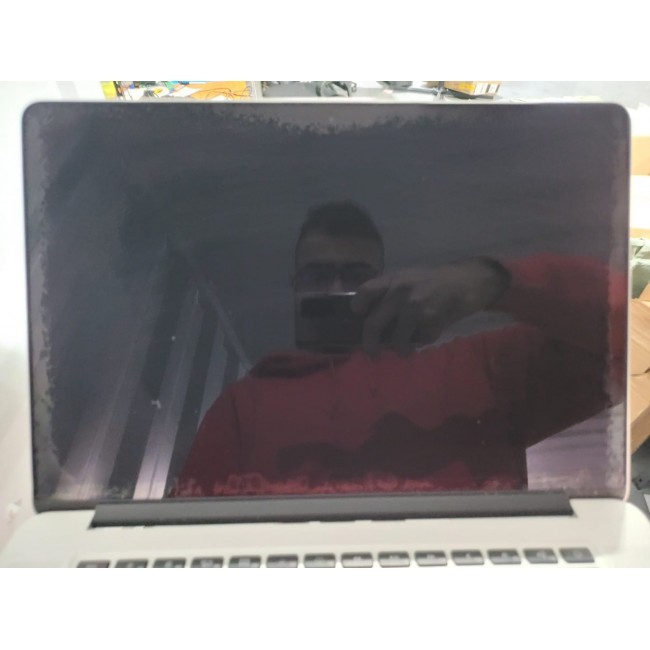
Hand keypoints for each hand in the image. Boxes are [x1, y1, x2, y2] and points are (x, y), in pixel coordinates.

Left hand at [350, 258, 509, 356]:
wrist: (466, 282)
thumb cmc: (433, 282)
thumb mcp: (407, 278)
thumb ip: (389, 292)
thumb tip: (367, 316)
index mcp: (393, 280)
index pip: (365, 293)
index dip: (358, 307)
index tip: (359, 317)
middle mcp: (401, 293)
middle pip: (373, 323)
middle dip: (369, 343)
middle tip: (371, 353)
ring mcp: (417, 308)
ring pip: (397, 339)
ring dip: (400, 349)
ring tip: (404, 351)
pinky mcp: (433, 321)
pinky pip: (420, 341)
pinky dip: (422, 342)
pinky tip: (428, 334)